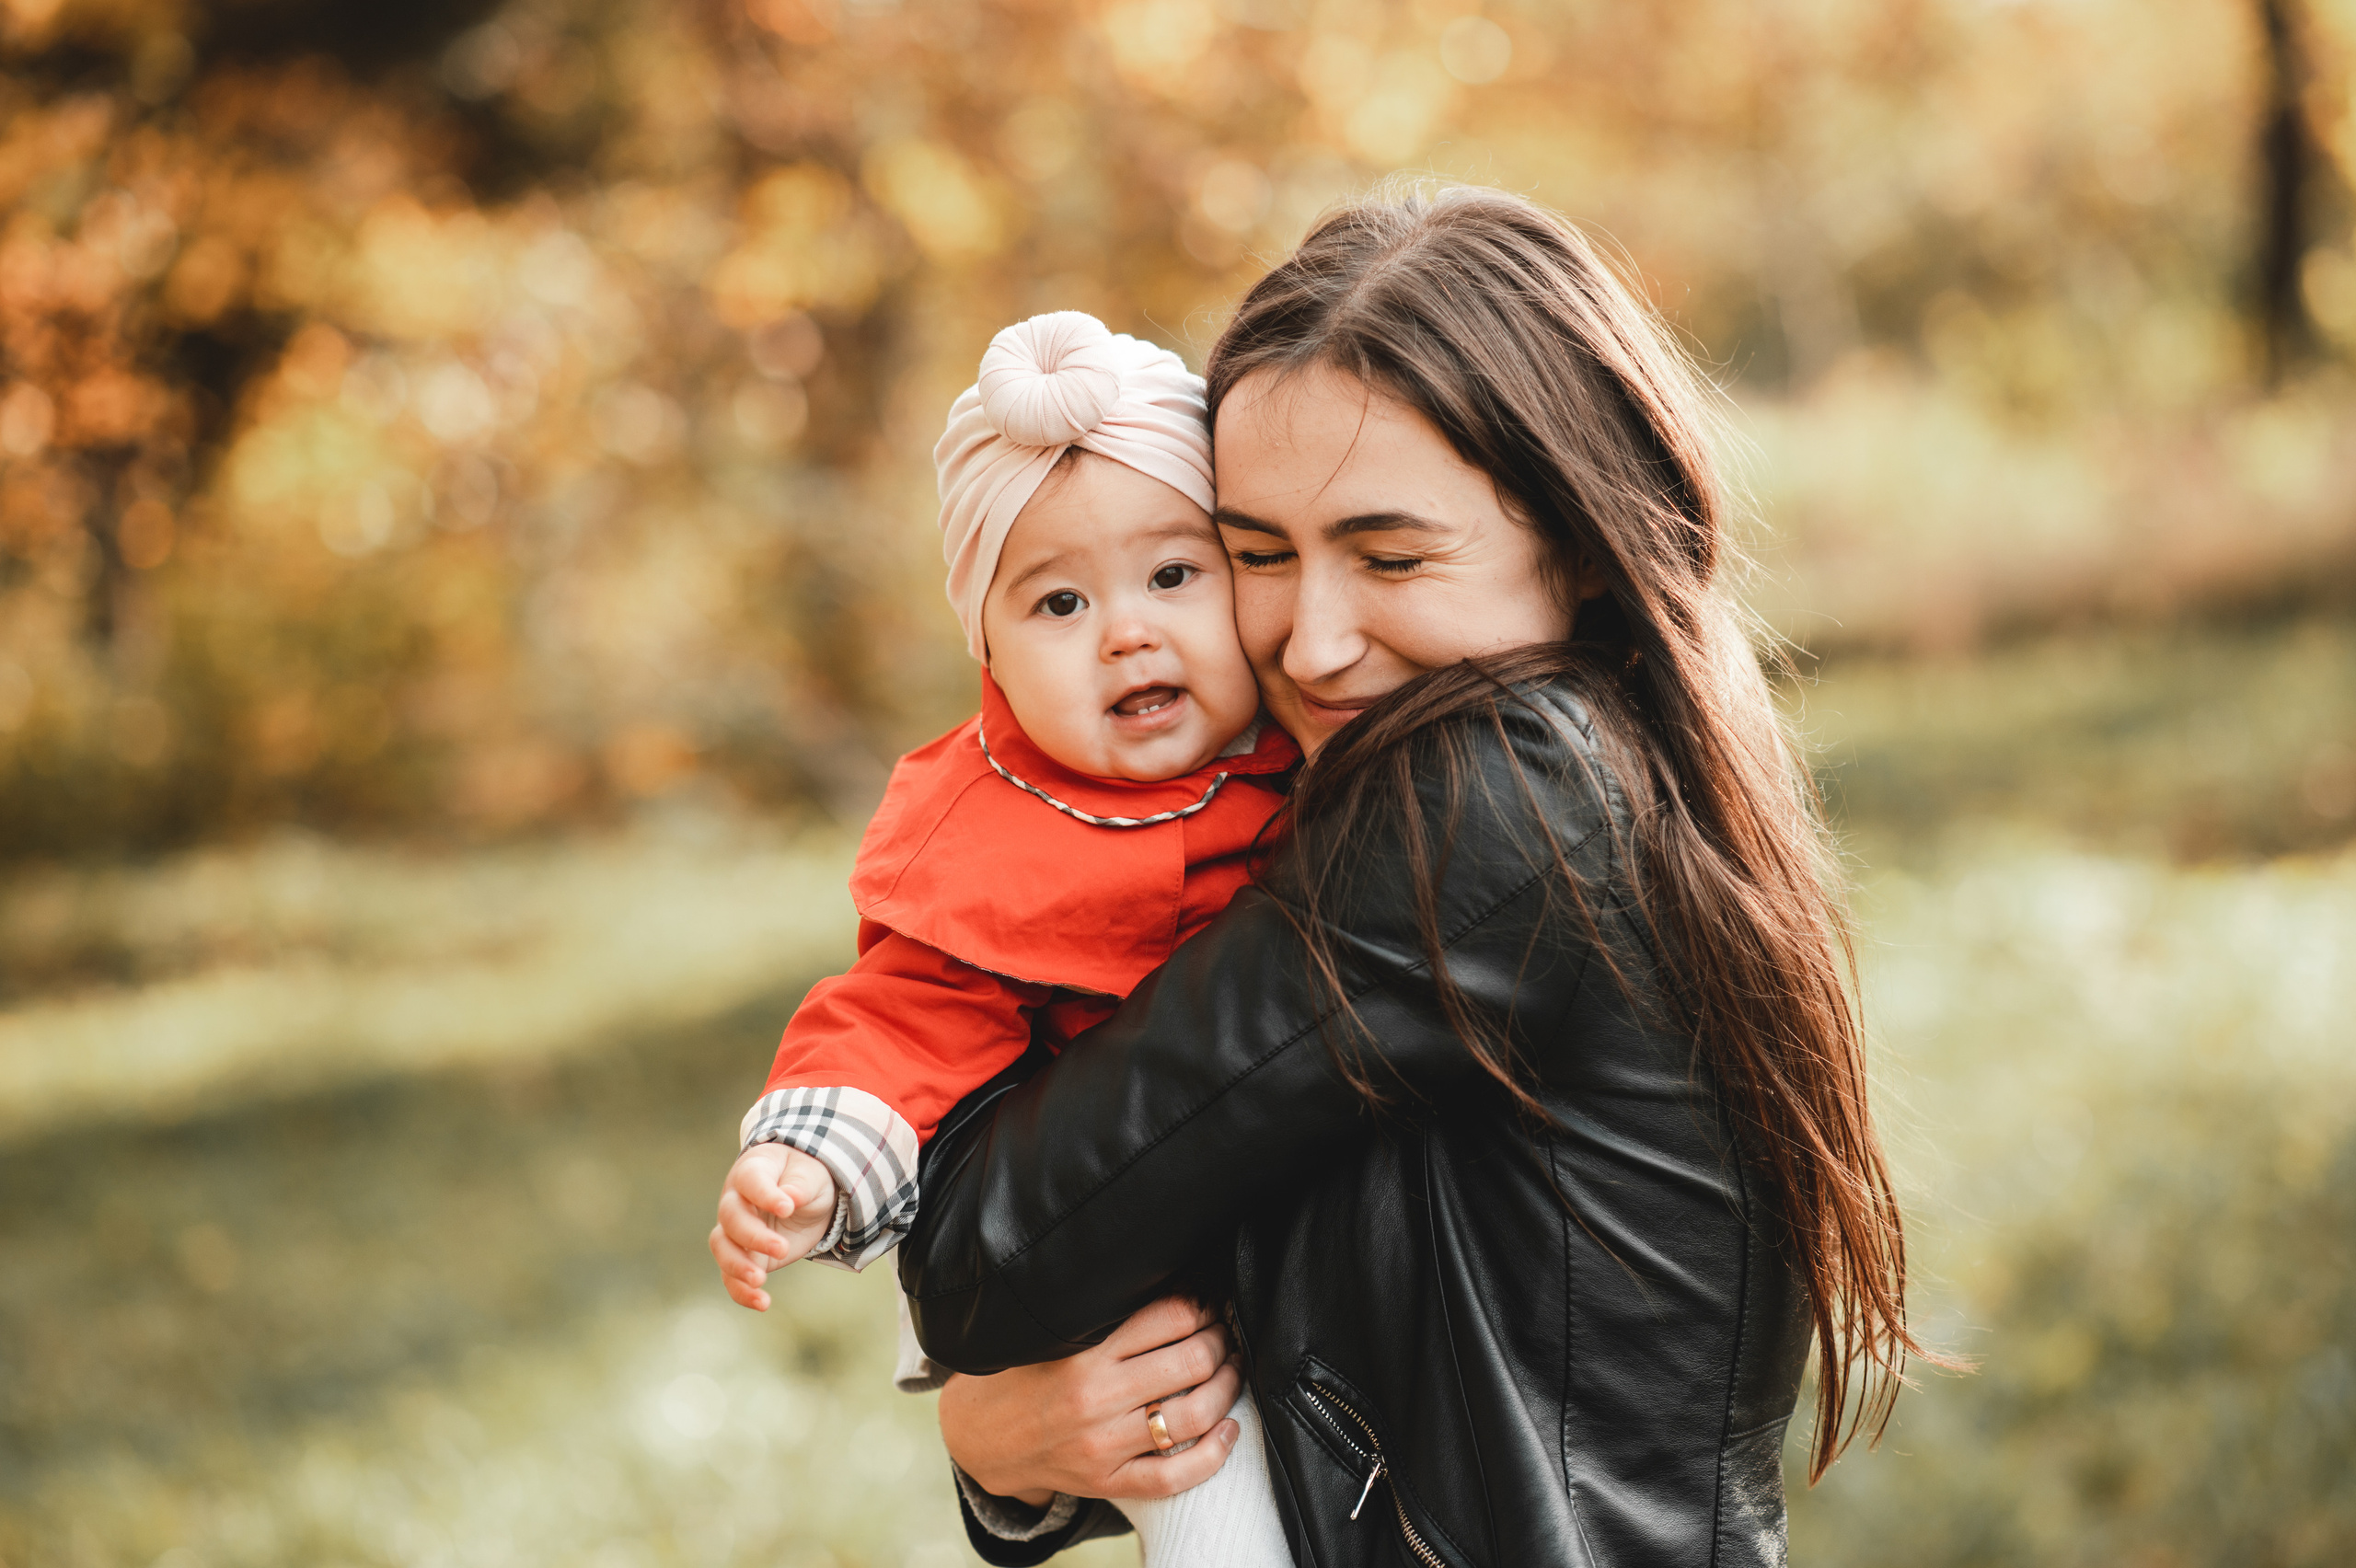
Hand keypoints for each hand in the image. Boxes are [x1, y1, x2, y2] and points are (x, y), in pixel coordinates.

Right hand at [708, 1143, 835, 1309]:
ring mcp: (735, 1230)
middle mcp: (736, 1200)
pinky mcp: (744, 1257)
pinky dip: (742, 1292)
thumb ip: (801, 1185)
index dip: (765, 1195)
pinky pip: (731, 1276)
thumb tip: (791, 1198)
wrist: (805, 1198)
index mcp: (753, 1171)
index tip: (787, 1208)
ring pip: (722, 1247)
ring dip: (737, 1265)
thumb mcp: (813, 1175)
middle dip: (753, 1236)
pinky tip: (762, 1303)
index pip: (751, 1180)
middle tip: (782, 1248)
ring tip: (760, 1281)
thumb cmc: (806, 1178)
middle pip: (731, 1217)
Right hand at [937, 1296, 1243, 1505]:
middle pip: (1190, 1362)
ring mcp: (1104, 1445)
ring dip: (1227, 1387)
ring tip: (1232, 1370)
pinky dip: (1214, 1454)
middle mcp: (1097, 1398)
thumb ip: (1103, 1315)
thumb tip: (1169, 1283)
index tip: (1208, 1301)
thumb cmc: (1021, 1375)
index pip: (1168, 1318)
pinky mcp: (1108, 1481)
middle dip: (1220, 1341)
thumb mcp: (1052, 1333)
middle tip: (1224, 1332)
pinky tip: (1229, 1430)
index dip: (1201, 1304)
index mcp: (1084, 1352)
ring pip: (1192, 1415)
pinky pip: (1174, 1475)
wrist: (980, 1438)